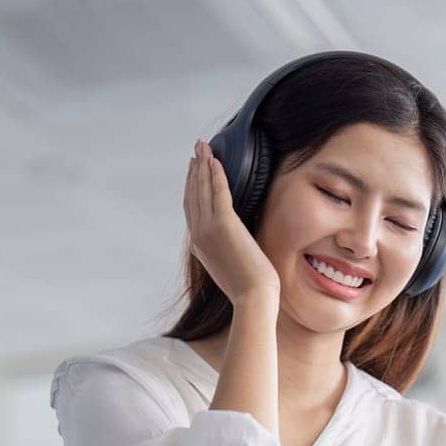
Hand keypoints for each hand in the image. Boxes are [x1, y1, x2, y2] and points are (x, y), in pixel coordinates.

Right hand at [184, 139, 280, 310]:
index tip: (194, 169)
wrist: (254, 298)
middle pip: (193, 195)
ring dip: (202, 165)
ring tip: (203, 147)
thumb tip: (235, 238)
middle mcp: (198, 235)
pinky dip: (216, 174)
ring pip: (202, 189)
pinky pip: (218, 192)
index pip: (191, 209)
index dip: (191, 186)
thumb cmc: (250, 287)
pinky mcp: (224, 225)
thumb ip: (226, 248)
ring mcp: (208, 230)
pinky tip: (217, 160)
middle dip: (194, 170)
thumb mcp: (231, 265)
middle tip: (196, 149)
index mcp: (199, 246)